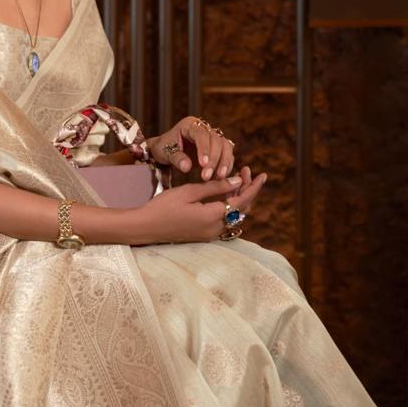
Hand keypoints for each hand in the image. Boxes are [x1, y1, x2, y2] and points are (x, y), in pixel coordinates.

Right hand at [132, 170, 266, 245]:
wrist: (145, 227)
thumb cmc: (163, 206)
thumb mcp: (188, 192)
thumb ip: (215, 187)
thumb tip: (237, 181)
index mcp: (213, 217)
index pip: (242, 201)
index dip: (253, 187)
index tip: (262, 175)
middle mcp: (215, 229)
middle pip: (241, 210)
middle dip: (246, 190)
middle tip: (246, 172)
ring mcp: (209, 234)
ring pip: (233, 216)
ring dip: (238, 199)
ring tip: (237, 180)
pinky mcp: (203, 235)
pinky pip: (223, 220)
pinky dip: (228, 207)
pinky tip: (224, 194)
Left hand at [147, 116, 236, 180]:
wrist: (165, 150)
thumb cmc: (163, 149)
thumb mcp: (165, 153)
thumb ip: (176, 159)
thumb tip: (187, 167)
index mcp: (189, 124)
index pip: (201, 135)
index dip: (204, 149)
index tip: (203, 165)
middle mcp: (204, 128)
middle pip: (216, 140)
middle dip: (214, 159)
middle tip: (206, 176)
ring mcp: (212, 136)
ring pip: (225, 146)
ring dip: (224, 162)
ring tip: (218, 177)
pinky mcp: (218, 146)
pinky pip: (227, 154)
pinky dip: (226, 165)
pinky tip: (221, 176)